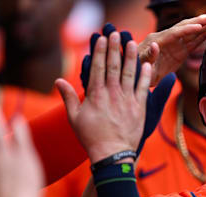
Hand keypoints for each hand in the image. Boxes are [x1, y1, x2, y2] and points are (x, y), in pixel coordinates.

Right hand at [57, 32, 150, 163]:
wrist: (112, 154)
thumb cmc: (91, 137)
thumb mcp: (74, 118)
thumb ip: (68, 97)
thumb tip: (58, 81)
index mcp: (95, 95)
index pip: (97, 68)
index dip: (100, 51)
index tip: (101, 39)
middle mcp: (112, 94)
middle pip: (113, 66)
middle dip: (114, 48)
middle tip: (116, 34)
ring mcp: (127, 100)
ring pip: (129, 73)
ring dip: (131, 57)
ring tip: (132, 43)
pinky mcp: (139, 108)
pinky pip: (143, 88)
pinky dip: (145, 76)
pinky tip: (147, 65)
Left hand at [139, 13, 205, 86]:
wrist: (137, 77)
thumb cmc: (138, 71)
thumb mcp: (141, 65)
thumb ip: (148, 55)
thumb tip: (155, 45)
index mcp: (157, 40)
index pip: (175, 33)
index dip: (187, 29)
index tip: (200, 27)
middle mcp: (167, 39)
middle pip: (186, 27)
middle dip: (201, 21)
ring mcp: (174, 45)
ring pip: (192, 32)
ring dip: (205, 25)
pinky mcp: (180, 52)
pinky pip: (193, 42)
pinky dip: (203, 36)